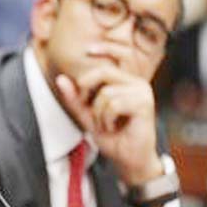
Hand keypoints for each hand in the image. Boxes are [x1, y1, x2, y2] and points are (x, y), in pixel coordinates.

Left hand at [55, 59, 162, 185]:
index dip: (106, 47)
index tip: (88, 49)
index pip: (119, 55)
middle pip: (103, 72)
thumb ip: (75, 98)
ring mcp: (142, 92)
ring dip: (98, 114)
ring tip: (106, 125)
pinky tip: (113, 128)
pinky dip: (106, 119)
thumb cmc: (112, 136)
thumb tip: (61, 78)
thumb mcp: (87, 115)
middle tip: (88, 110)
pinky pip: (113, 104)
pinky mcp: (145, 104)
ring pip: (105, 93)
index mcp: (125, 82)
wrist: (128, 159)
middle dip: (86, 90)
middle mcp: (136, 83)